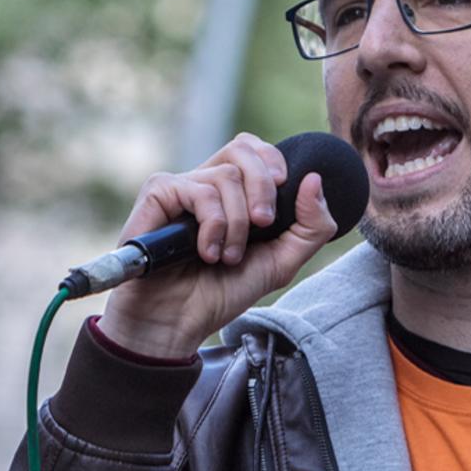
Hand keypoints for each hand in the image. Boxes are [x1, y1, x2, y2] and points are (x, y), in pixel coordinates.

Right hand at [98, 134, 338, 358]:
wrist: (179, 323)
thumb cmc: (221, 293)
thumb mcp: (281, 263)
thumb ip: (310, 226)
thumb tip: (314, 179)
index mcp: (229, 193)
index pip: (253, 150)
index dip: (272, 160)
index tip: (283, 189)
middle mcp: (203, 184)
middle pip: (241, 148)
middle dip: (263, 186)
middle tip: (263, 224)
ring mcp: (178, 188)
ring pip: (225, 176)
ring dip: (237, 224)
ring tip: (226, 257)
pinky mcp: (157, 196)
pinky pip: (197, 191)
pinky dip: (212, 225)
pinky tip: (205, 252)